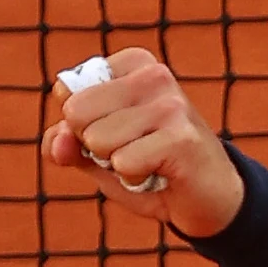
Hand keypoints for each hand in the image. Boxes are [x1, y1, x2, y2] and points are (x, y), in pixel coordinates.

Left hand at [41, 48, 246, 237]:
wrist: (209, 202)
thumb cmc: (150, 170)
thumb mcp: (98, 154)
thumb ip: (66, 143)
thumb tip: (58, 143)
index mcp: (133, 65)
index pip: (66, 92)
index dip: (81, 127)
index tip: (117, 133)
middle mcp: (154, 75)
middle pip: (77, 113)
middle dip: (95, 146)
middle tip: (133, 152)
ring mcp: (171, 105)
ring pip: (98, 140)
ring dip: (116, 165)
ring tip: (148, 163)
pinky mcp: (181, 139)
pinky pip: (122, 163)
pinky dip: (134, 180)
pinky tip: (161, 176)